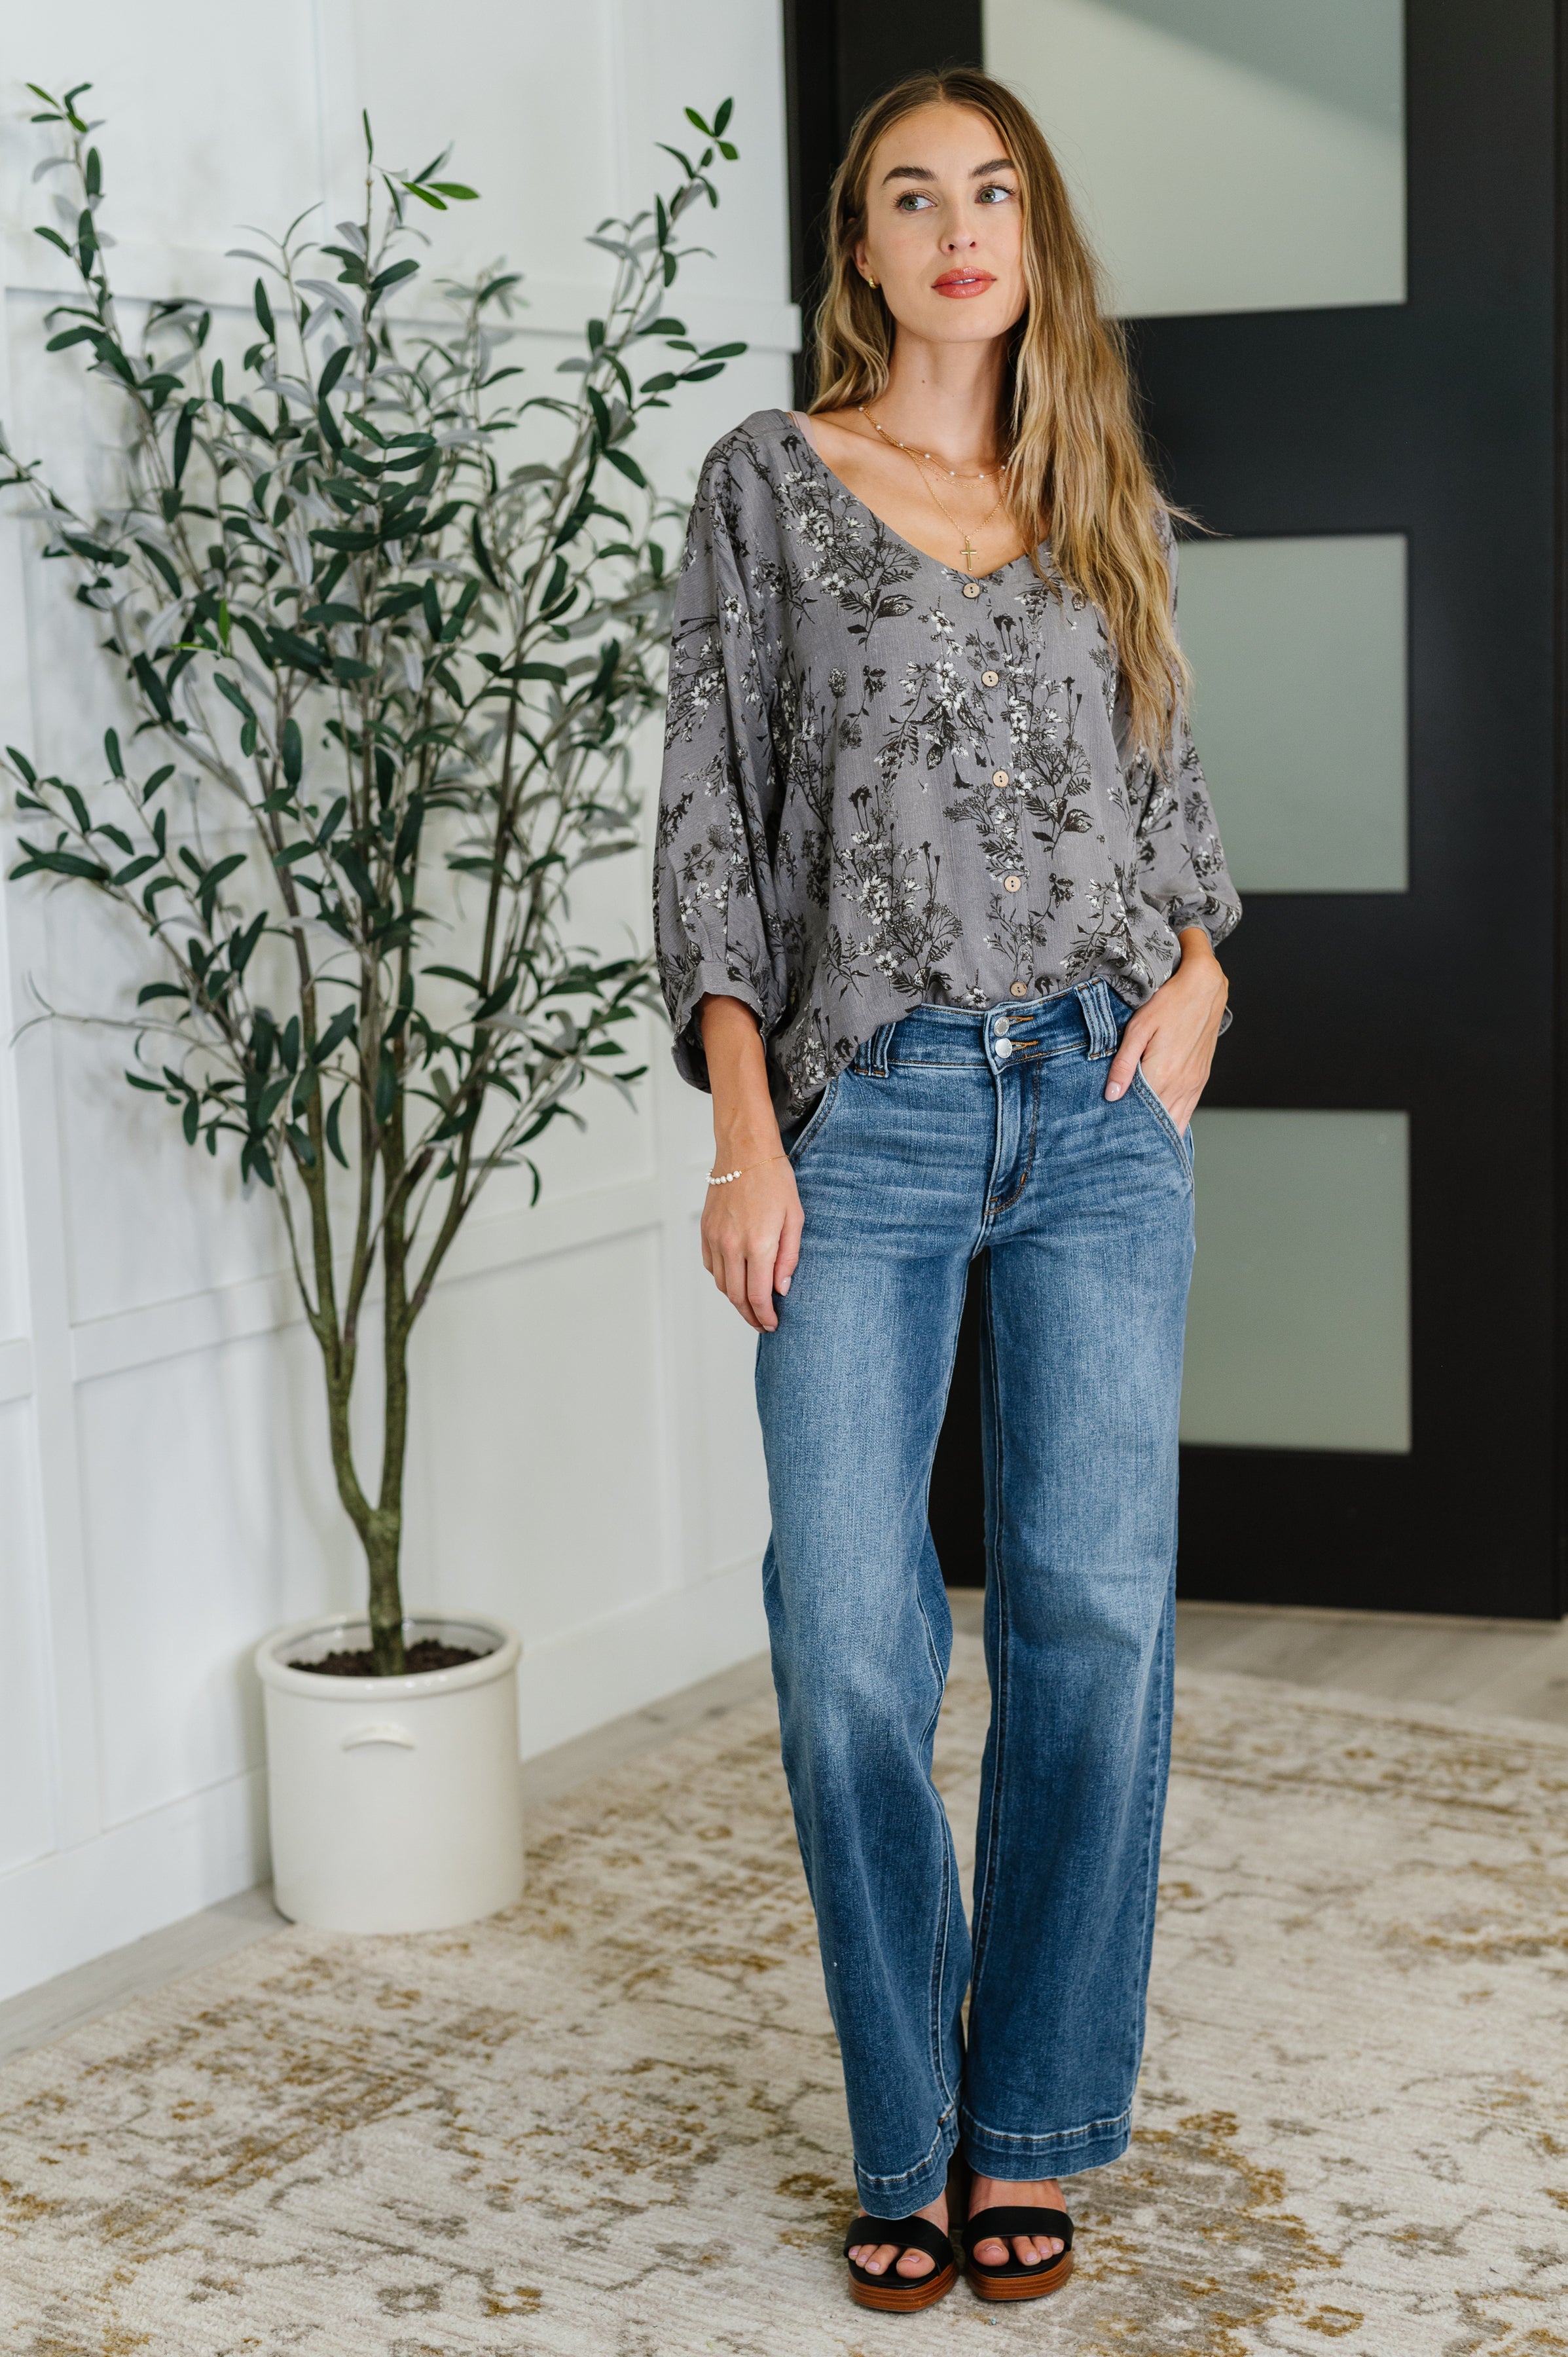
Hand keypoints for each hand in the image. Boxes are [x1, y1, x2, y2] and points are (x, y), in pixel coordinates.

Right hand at [701, 1154, 803, 1331]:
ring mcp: (715, 1238)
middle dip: (750, 1316)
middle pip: (737, 1296)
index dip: (765, 1316)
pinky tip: (737, 1280)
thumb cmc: (775, 1181)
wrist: (745, 1152)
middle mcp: (732, 1245)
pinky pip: (712, 1266)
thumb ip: (789, 1257)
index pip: (758, 1295)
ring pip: (722, 1284)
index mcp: (758, 1244)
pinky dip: (723, 1279)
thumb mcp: (795, 1218)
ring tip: (752, 1306)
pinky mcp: (706, 1231)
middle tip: (763, 1324)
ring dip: (736, 1300)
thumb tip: (782, 1289)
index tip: (773, 1325)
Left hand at [1104, 927, 1227, 1132]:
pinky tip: (1165, 1131)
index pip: (1140, 1113)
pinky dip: (1176, 1123)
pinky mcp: (1201, 1078)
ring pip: (1176, 1120)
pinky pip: (1189, 1110)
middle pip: (1158, 1121)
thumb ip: (1124, 1064)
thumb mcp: (1139, 1028)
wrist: (1205, 987)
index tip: (1110, 1141)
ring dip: (1160, 1133)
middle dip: (1141, 1136)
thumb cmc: (1169, 1002)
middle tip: (1120, 1149)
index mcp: (1162, 1073)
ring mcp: (1194, 1083)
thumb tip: (1112, 1095)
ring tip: (1140, 1147)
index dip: (1126, 1128)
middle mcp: (1181, 1083)